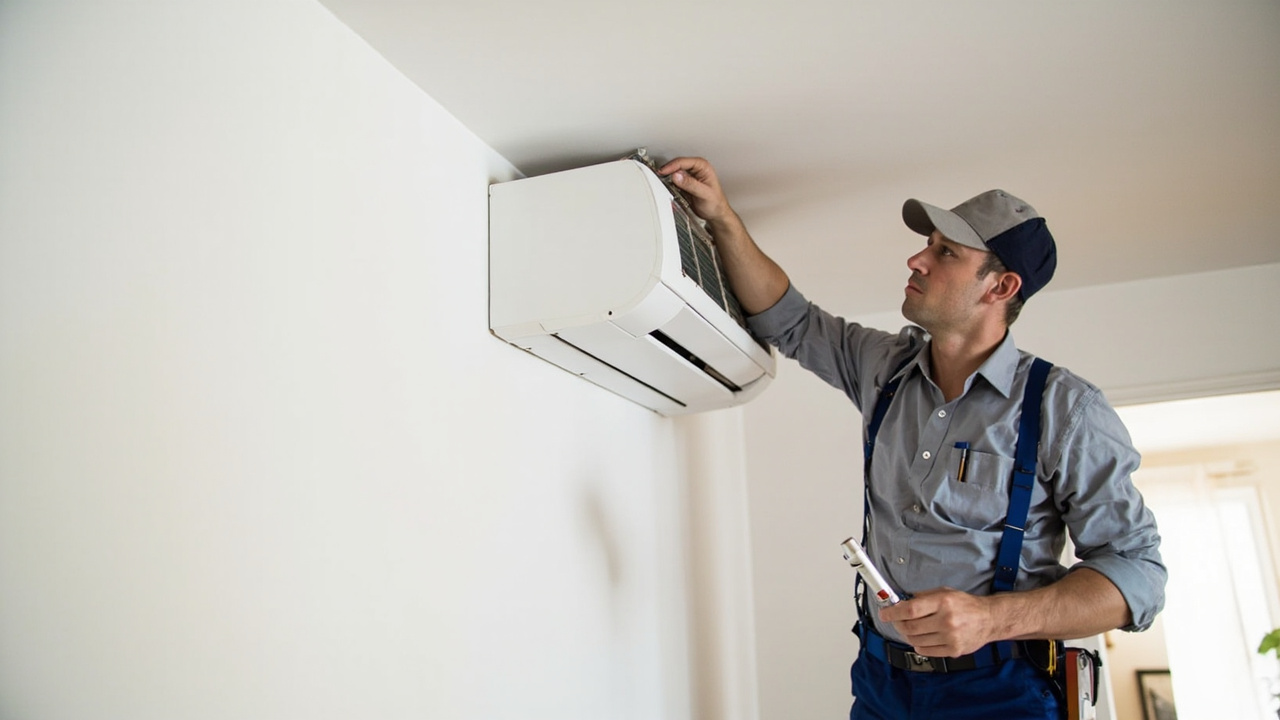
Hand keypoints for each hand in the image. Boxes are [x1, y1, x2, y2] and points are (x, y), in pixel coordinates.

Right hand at [659, 157, 734, 225]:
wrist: (716, 213)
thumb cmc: (715, 203)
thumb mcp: (703, 193)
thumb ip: (690, 184)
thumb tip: (677, 176)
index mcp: (703, 167)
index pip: (683, 162)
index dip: (672, 166)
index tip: (663, 172)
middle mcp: (696, 169)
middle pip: (677, 165)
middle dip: (668, 170)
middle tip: (659, 176)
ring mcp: (690, 176)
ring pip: (675, 172)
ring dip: (668, 177)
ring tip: (661, 182)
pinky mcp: (685, 183)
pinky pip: (675, 180)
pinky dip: (670, 183)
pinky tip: (668, 188)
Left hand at [877, 587, 997, 657]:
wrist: (989, 619)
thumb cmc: (966, 605)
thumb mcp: (944, 592)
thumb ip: (923, 596)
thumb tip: (901, 602)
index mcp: (943, 602)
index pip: (910, 610)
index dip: (893, 612)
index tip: (885, 613)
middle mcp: (946, 620)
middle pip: (910, 627)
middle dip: (897, 624)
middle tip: (895, 621)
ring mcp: (950, 638)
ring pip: (915, 640)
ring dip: (907, 634)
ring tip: (910, 628)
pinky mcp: (953, 650)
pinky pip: (925, 651)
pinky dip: (918, 644)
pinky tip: (922, 637)